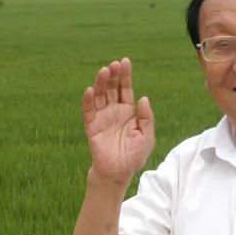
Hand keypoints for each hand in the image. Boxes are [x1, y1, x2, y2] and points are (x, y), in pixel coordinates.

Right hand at [81, 57, 154, 184]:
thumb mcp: (147, 136)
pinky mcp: (91, 126)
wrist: (119, 173)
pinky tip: (90, 90)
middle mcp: (114, 111)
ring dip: (101, 83)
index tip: (125, 61)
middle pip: (112, 88)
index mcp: (128, 111)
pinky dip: (88, 100)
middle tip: (114, 65)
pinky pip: (89, 111)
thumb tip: (143, 98)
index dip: (126, 76)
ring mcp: (102, 117)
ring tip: (104, 71)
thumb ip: (146, 118)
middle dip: (113, 76)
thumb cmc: (134, 155)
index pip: (126, 89)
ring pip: (100, 96)